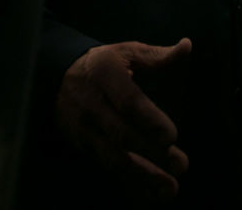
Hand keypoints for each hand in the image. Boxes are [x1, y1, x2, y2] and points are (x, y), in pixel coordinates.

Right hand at [55, 39, 192, 202]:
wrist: (55, 79)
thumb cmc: (101, 65)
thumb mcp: (125, 52)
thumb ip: (156, 55)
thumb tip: (186, 46)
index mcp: (104, 75)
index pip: (127, 101)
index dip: (149, 120)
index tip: (172, 136)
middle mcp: (91, 105)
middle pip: (121, 135)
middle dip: (152, 154)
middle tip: (181, 165)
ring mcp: (84, 130)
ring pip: (113, 158)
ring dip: (143, 177)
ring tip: (170, 189)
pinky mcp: (83, 147)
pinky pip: (107, 169)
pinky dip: (129, 185)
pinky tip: (150, 197)